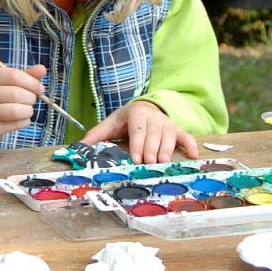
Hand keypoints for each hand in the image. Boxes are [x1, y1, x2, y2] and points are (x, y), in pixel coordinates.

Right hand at [0, 64, 46, 150]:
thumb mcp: (4, 85)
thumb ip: (24, 76)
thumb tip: (42, 69)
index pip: (13, 75)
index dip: (31, 82)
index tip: (39, 88)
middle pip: (16, 93)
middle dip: (31, 98)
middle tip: (31, 101)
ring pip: (17, 110)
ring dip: (28, 110)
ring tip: (27, 110)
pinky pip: (15, 124)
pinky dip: (24, 121)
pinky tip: (21, 120)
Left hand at [81, 100, 197, 163]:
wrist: (145, 106)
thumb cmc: (126, 120)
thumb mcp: (111, 123)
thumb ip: (96, 135)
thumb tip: (77, 148)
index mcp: (136, 113)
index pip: (137, 129)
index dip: (137, 144)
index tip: (136, 158)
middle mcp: (154, 117)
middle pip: (154, 135)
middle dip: (151, 150)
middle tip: (149, 164)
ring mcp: (167, 123)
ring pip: (168, 137)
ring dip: (166, 150)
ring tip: (162, 163)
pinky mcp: (177, 130)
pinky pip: (186, 137)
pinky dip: (190, 145)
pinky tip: (193, 156)